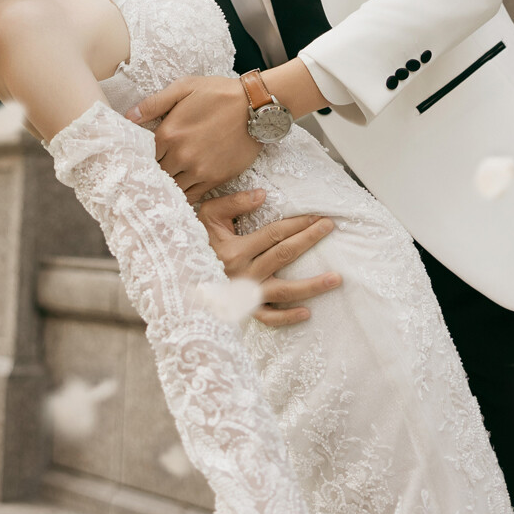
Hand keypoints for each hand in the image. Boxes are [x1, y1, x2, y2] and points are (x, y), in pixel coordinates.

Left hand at [127, 75, 259, 197]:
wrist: (256, 106)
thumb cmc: (219, 93)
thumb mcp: (184, 88)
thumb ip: (154, 103)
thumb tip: (128, 117)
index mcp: (168, 133)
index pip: (144, 154)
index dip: (141, 157)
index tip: (141, 158)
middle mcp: (180, 155)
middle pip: (157, 173)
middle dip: (154, 172)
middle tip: (152, 173)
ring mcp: (198, 170)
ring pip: (173, 187)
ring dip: (169, 184)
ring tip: (167, 181)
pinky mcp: (215, 179)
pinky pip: (193, 195)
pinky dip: (185, 194)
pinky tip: (182, 188)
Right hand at [196, 191, 341, 326]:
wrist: (177, 274)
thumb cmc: (194, 240)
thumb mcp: (207, 215)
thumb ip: (233, 203)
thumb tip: (262, 195)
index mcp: (235, 249)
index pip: (274, 233)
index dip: (298, 223)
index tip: (318, 216)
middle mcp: (244, 273)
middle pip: (284, 255)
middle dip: (310, 240)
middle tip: (330, 228)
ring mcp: (246, 295)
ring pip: (284, 291)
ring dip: (312, 285)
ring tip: (336, 278)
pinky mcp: (245, 311)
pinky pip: (268, 318)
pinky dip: (286, 318)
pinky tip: (307, 313)